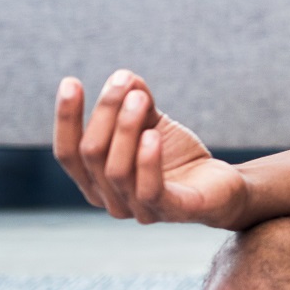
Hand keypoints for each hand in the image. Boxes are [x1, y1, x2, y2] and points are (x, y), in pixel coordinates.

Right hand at [54, 70, 248, 227]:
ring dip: (125, 128)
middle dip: (105, 112)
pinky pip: (150, 190)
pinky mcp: (171, 212)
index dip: (66, 119)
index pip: (67, 153)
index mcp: (96, 182)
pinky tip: (152, 134)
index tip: (71, 82)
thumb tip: (123, 76)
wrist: (223, 184)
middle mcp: (110, 201)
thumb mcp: (152, 123)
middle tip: (123, 80)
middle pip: (91, 154)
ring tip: (139, 97)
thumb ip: (135, 103)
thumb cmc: (178, 156)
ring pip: (116, 170)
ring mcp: (139, 211)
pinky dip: (147, 161)